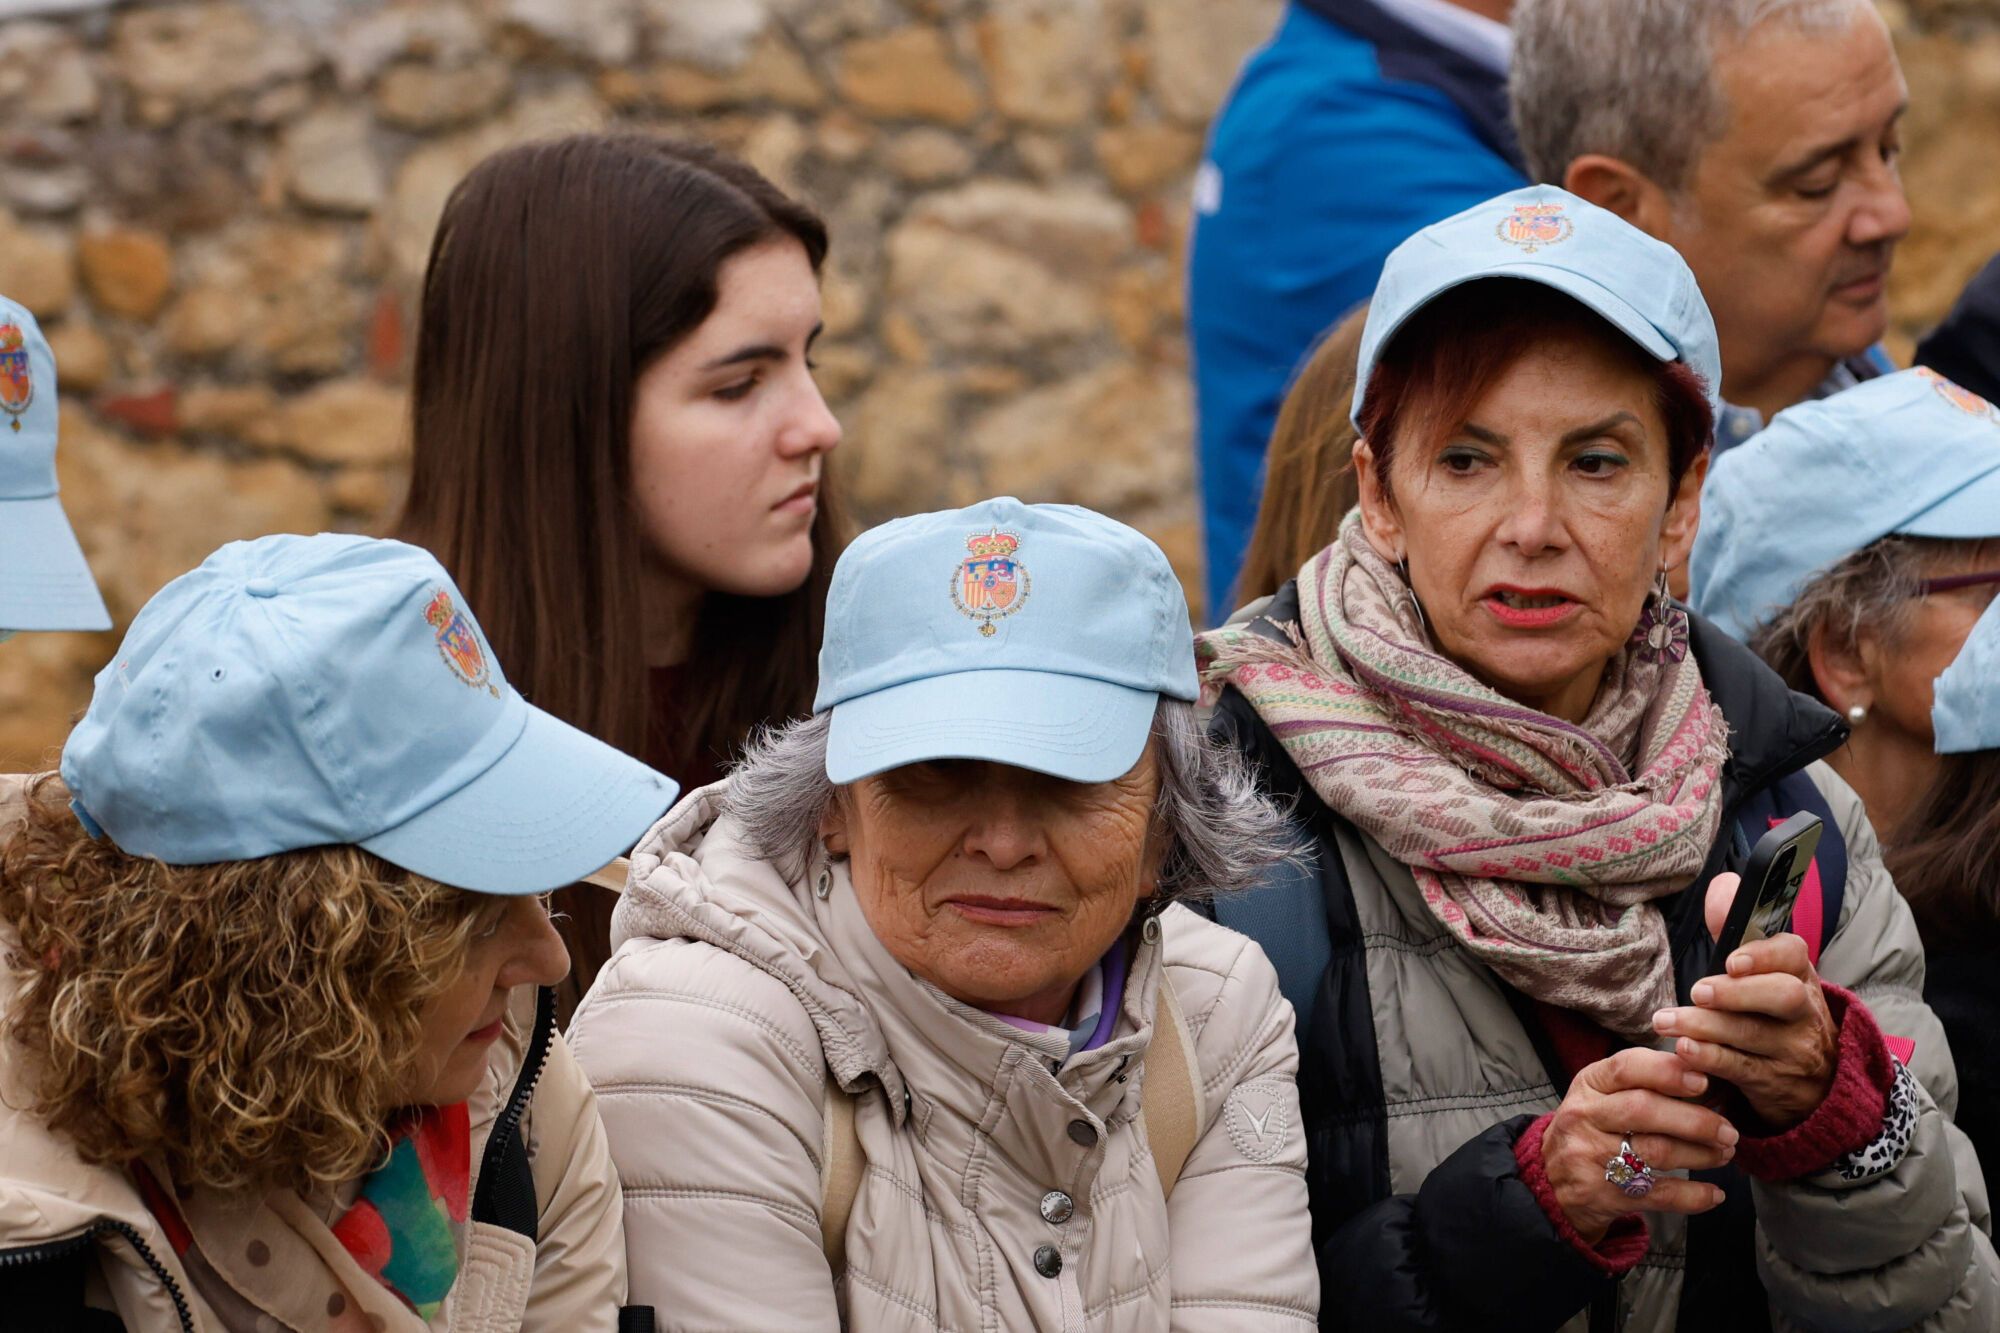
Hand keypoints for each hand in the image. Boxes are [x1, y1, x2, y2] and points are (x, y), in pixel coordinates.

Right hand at [1539, 1048, 1736, 1243]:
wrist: (1551, 1184)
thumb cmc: (1590, 1130)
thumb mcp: (1599, 1097)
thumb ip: (1640, 1082)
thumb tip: (1699, 1070)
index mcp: (1588, 1086)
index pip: (1626, 1068)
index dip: (1667, 1072)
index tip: (1703, 1080)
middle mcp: (1585, 1117)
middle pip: (1644, 1110)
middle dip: (1694, 1119)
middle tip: (1728, 1130)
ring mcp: (1591, 1157)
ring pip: (1656, 1152)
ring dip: (1700, 1154)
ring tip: (1724, 1153)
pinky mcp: (1604, 1194)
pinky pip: (1658, 1194)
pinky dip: (1693, 1195)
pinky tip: (1714, 1193)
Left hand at [1650, 872, 1838, 1130]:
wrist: (1818, 1083)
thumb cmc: (1774, 1014)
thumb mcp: (1766, 973)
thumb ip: (1737, 930)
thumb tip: (1722, 884)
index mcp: (1799, 975)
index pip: (1794, 954)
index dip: (1763, 954)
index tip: (1731, 960)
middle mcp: (1803, 1011)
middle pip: (1783, 996)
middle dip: (1737, 992)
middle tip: (1698, 990)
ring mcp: (1792, 1050)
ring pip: (1753, 1036)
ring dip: (1705, 1026)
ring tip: (1666, 1020)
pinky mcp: (1775, 1083)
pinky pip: (1742, 1070)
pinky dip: (1710, 1059)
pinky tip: (1683, 1049)